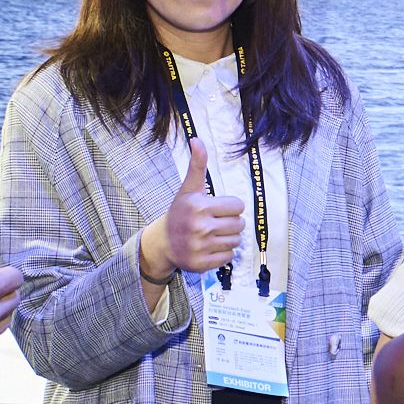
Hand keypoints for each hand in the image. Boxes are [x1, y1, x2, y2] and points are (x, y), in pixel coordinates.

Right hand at [147, 138, 246, 275]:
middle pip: (239, 224)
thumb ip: (197, 165)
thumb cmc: (180, 213)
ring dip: (228, 238)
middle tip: (215, 223)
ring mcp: (201, 247)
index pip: (238, 206)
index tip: (216, 209)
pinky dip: (223, 253)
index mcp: (199, 206)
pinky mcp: (202, 264)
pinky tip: (210, 248)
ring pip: (236, 241)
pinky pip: (229, 257)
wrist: (163, 243)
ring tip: (212, 235)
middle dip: (231, 223)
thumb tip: (197, 140)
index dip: (230, 207)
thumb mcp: (188, 189)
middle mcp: (200, 227)